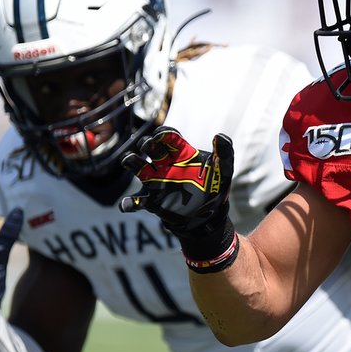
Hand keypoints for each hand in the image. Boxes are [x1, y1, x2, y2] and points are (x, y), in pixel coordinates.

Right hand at [119, 127, 237, 271]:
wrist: (209, 218)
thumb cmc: (215, 189)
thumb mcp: (224, 171)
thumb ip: (224, 153)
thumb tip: (220, 135)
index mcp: (182, 154)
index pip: (169, 136)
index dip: (164, 133)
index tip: (163, 135)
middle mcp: (166, 164)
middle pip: (151, 148)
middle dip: (148, 144)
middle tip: (148, 145)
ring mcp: (157, 181)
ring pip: (138, 167)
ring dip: (132, 161)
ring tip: (129, 160)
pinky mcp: (152, 200)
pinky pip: (137, 201)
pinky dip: (129, 203)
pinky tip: (126, 205)